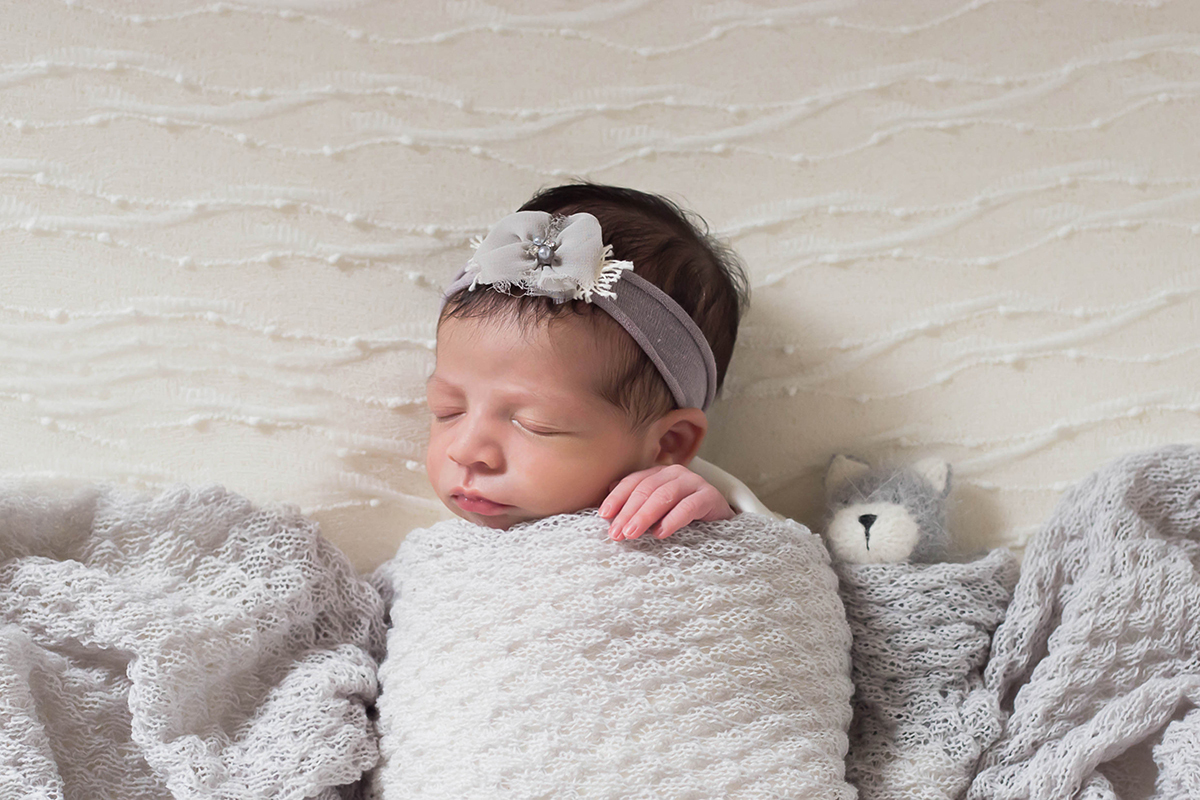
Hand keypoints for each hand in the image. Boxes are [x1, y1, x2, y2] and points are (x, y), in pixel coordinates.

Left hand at [599, 464, 734, 540]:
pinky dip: (672, 520)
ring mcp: (693, 482)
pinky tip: (660, 533)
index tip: (604, 515)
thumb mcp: (655, 512)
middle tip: (616, 533)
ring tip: (632, 534)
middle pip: (646, 489)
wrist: (719, 522)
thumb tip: (606, 509)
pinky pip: (688, 507)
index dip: (617, 498)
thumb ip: (634, 506)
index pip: (633, 481)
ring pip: (664, 496)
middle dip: (627, 512)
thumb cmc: (681, 517)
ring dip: (645, 516)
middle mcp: (675, 473)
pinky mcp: (710, 496)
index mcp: (658, 473)